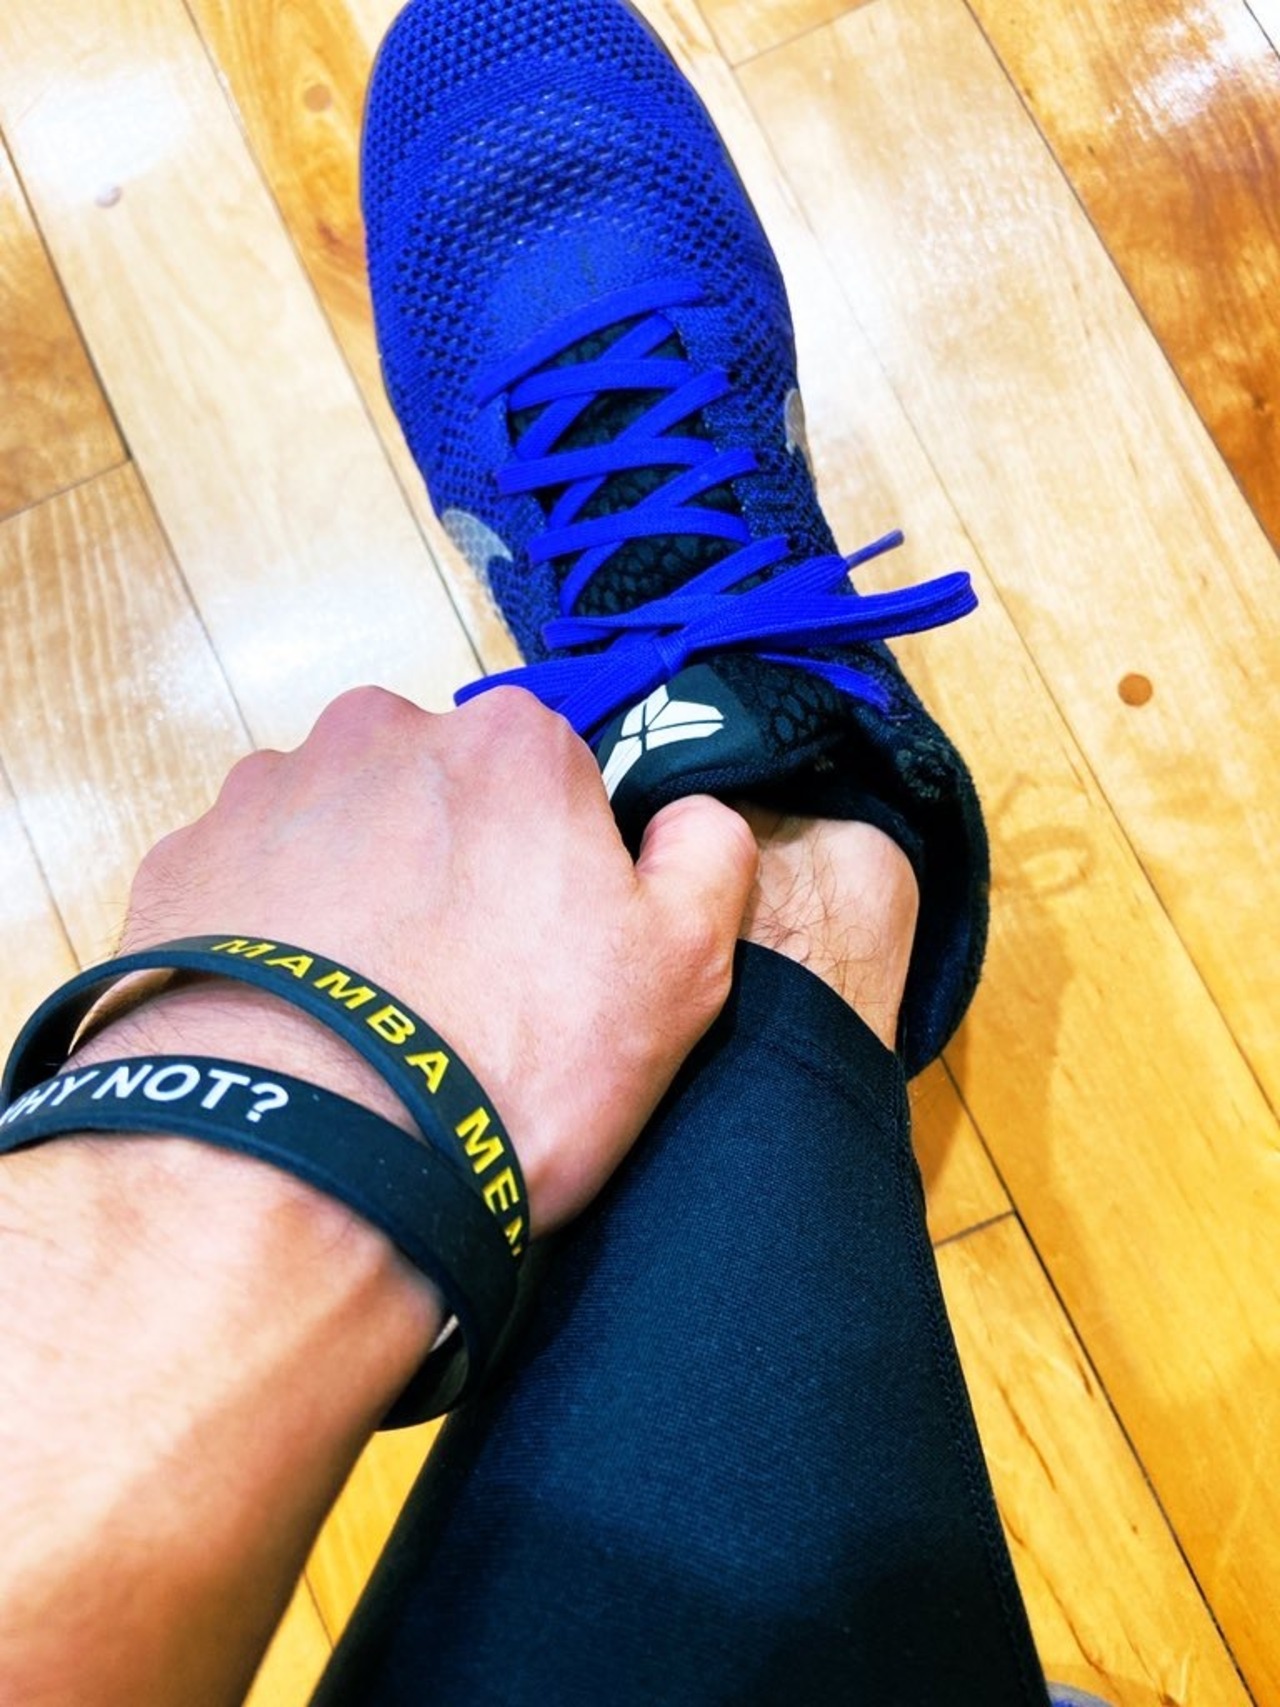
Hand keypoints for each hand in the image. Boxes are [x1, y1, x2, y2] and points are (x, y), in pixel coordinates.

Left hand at [90, 686, 757, 1231]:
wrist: (301, 1167)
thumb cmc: (501, 1068)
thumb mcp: (679, 974)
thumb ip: (707, 857)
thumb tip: (688, 815)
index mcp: (511, 743)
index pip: (555, 773)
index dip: (558, 861)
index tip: (546, 944)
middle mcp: (378, 733)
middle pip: (442, 788)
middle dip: (455, 861)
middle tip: (461, 984)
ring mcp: (265, 793)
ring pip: (342, 827)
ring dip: (361, 890)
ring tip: (369, 1010)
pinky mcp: (182, 862)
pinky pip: (252, 878)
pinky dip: (276, 927)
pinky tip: (296, 1014)